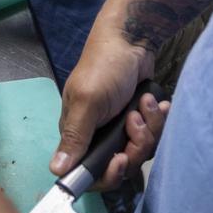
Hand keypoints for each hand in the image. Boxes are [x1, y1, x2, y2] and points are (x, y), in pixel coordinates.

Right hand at [51, 21, 162, 189]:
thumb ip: (75, 136)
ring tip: (146, 102)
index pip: (90, 172)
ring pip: (141, 149)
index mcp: (78, 133)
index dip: (108, 173)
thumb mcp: (88, 100)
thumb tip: (55, 169)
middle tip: (136, 121)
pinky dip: (157, 119)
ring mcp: (120, 127)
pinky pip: (153, 134)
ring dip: (149, 127)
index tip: (121, 159)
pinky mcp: (138, 118)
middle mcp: (98, 134)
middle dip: (135, 145)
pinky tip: (156, 102)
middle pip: (122, 163)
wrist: (132, 39)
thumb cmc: (104, 66)